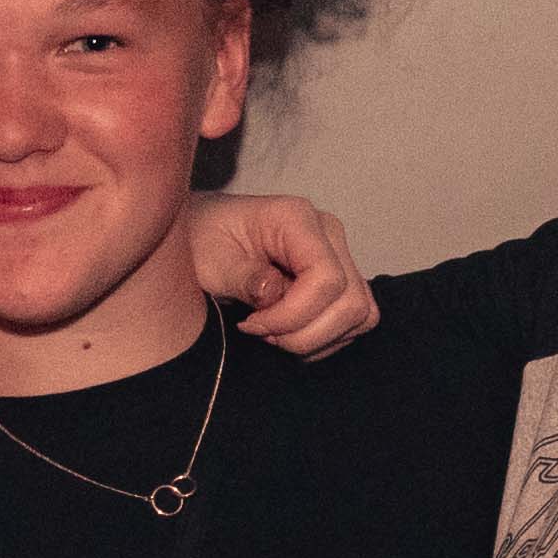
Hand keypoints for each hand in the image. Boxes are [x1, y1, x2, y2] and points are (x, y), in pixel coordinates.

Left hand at [180, 195, 375, 354]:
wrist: (198, 236)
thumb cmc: (200, 241)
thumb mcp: (208, 260)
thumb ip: (242, 277)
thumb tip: (273, 294)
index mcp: (297, 218)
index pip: (326, 278)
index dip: (294, 315)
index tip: (252, 324)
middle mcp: (327, 234)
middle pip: (351, 302)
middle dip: (305, 333)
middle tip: (260, 332)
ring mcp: (338, 257)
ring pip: (359, 315)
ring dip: (316, 339)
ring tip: (271, 333)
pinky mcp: (339, 281)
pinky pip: (354, 321)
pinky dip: (323, 339)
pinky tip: (286, 333)